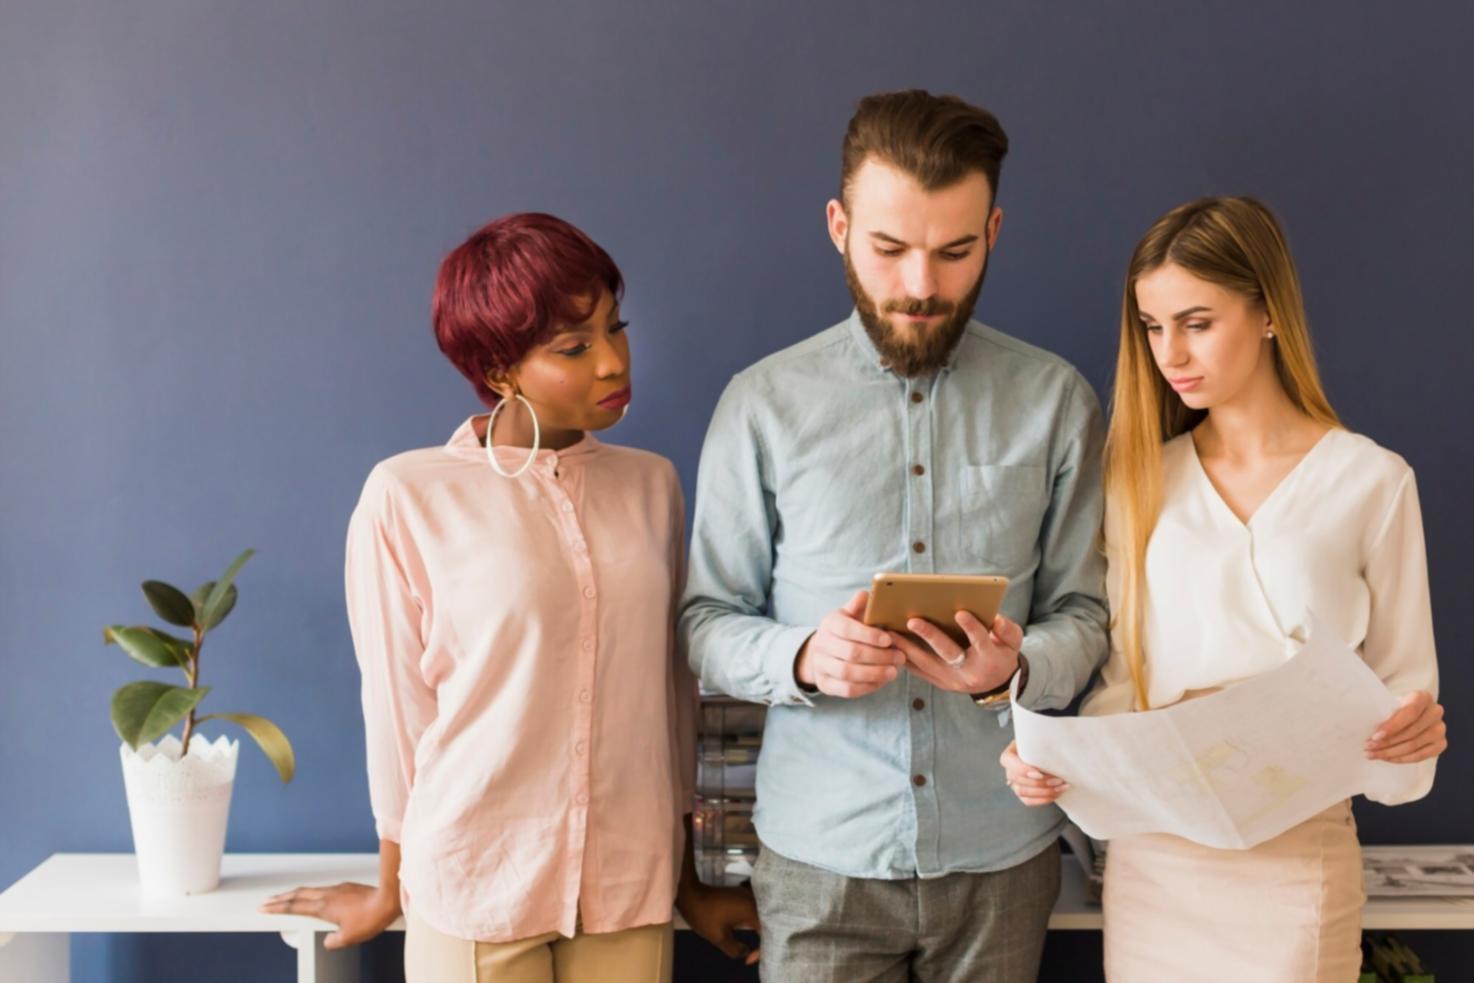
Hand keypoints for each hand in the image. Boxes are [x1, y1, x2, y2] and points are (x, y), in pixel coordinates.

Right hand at [258, 881, 400, 949]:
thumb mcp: (349, 938)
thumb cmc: (370, 919)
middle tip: (268, 901)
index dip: (277, 908)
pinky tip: (314, 896)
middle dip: (280, 898)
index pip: (293, 907)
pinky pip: (322, 888)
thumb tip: (327, 941)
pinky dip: (310, 892)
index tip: (264, 908)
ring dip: (295, 893)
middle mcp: (326, 895)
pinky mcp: (346, 886)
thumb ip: (333, 942)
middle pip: (297, 895)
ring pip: (309, 889)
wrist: (387, 899)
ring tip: (286, 897)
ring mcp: (336, 888)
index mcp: (322, 907)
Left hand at [676, 882, 760, 964]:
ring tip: (756, 942)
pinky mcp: (743, 894)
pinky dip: (755, 920)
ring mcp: (749, 894)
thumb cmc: (704, 915)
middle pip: (768, 922)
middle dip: (764, 939)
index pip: (766, 933)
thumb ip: (736, 949)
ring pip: (763, 915)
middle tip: (754, 952)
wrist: (690, 894)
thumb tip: (746, 952)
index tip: (748, 959)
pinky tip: (750, 928)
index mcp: (751, 909)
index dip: (761, 950)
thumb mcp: (719, 938)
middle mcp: (754, 899)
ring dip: (761, 929)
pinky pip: (756, 909)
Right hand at [794, 590, 903, 697]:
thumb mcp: (851, 614)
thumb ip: (859, 606)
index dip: (869, 635)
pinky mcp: (824, 684)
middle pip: (851, 653)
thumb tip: (866, 595)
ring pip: (848, 673)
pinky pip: (847, 690)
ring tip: (894, 671)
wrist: (823, 652)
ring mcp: (820, 666)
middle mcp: (821, 644)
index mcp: (829, 623)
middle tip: (900, 657)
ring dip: (874, 673)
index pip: (847, 629)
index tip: (889, 639)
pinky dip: (867, 686)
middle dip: (878, 656)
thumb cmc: (846, 629)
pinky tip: (882, 681)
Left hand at [890, 610, 1022, 695]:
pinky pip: (918, 670)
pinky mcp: (938, 682)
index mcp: (989, 659)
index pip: (981, 642)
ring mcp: (951, 679)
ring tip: (889, 631)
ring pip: (926, 663)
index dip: (972, 628)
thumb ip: (1007, 630)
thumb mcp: (1013, 642)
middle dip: (930, 636)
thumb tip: (995, 619)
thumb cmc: (1002, 653)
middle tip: (913, 620)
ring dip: (907, 647)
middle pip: (948, 653)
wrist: (996, 683)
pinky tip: (890, 644)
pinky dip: (904, 657)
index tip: (960, 613)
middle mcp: (968, 671)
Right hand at [999, 740, 1068, 805]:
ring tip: (1061, 787)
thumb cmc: (1042, 746)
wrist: (1045, 754)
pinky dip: (1043, 799)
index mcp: (1009, 755)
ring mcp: (1014, 784)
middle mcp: (1009, 771)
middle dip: (1040, 782)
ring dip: (1044, 792)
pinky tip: (1056, 794)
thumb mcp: (1038, 740)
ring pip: (1022, 792)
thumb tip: (1054, 744)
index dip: (1023, 770)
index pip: (1009, 763)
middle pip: (1018, 780)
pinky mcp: (1022, 794)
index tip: (1040, 773)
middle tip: (1058, 779)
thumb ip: (1041, 742)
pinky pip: (1028, 801)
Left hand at [1366, 690, 1446, 763]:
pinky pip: (1421, 755)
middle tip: (1369, 747)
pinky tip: (1388, 759)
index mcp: (1423, 697)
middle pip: (1411, 732)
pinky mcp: (1441, 744)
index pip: (1410, 712)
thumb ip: (1383, 712)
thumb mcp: (1389, 704)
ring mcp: (1440, 729)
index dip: (1392, 726)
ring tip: (1373, 754)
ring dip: (1391, 752)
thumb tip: (1367, 728)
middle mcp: (1435, 712)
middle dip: (1387, 742)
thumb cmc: (1394, 708)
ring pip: (1415, 745)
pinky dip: (1402, 758)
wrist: (1408, 714)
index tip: (1375, 736)